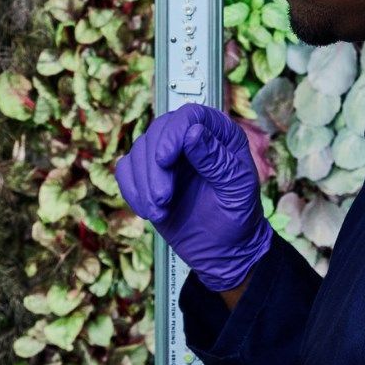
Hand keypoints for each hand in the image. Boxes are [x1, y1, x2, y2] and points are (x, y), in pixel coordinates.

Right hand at [114, 102, 273, 292]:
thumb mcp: (236, 188)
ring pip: (139, 150)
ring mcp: (168, 156)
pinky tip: (148, 210)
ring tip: (159, 210)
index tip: (165, 160)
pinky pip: (126, 170)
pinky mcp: (148, 176)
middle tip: (162, 198)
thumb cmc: (238, 215)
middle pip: (159, 130)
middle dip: (154, 167)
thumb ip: (216, 160)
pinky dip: (131, 190)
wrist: (224, 249)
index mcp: (220, 134)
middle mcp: (192, 138)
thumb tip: (193, 132)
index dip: (173, 133)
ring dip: (143, 183)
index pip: (190, 115)